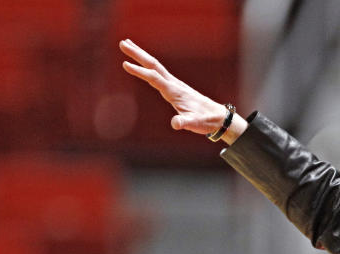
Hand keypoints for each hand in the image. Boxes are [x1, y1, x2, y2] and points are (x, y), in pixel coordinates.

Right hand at [119, 38, 245, 141]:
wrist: (217, 116)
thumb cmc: (205, 120)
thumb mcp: (195, 124)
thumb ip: (184, 122)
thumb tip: (175, 124)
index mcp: (175, 91)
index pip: (154, 78)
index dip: (140, 72)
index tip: (125, 64)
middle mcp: (174, 84)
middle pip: (153, 65)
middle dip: (137, 54)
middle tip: (122, 43)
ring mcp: (174, 84)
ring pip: (155, 66)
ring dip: (141, 55)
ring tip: (127, 44)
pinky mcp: (174, 86)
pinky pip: (158, 72)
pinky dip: (148, 64)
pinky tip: (143, 62)